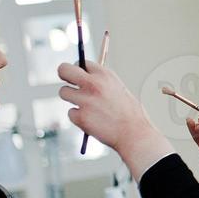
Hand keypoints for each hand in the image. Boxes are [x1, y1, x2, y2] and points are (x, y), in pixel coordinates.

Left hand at [57, 61, 171, 177]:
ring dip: (72, 99)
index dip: (80, 69)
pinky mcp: (80, 116)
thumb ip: (102, 83)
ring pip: (64, 92)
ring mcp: (85, 100)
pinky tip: (93, 121)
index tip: (80, 75)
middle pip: (64, 69)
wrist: (134, 134)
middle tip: (68, 82)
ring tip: (88, 108)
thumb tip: (83, 78)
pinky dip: (79, 117)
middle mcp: (93, 84)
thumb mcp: (119, 90)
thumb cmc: (129, 114)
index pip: (82, 62)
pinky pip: (71, 113)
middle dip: (64, 74)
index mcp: (105, 75)